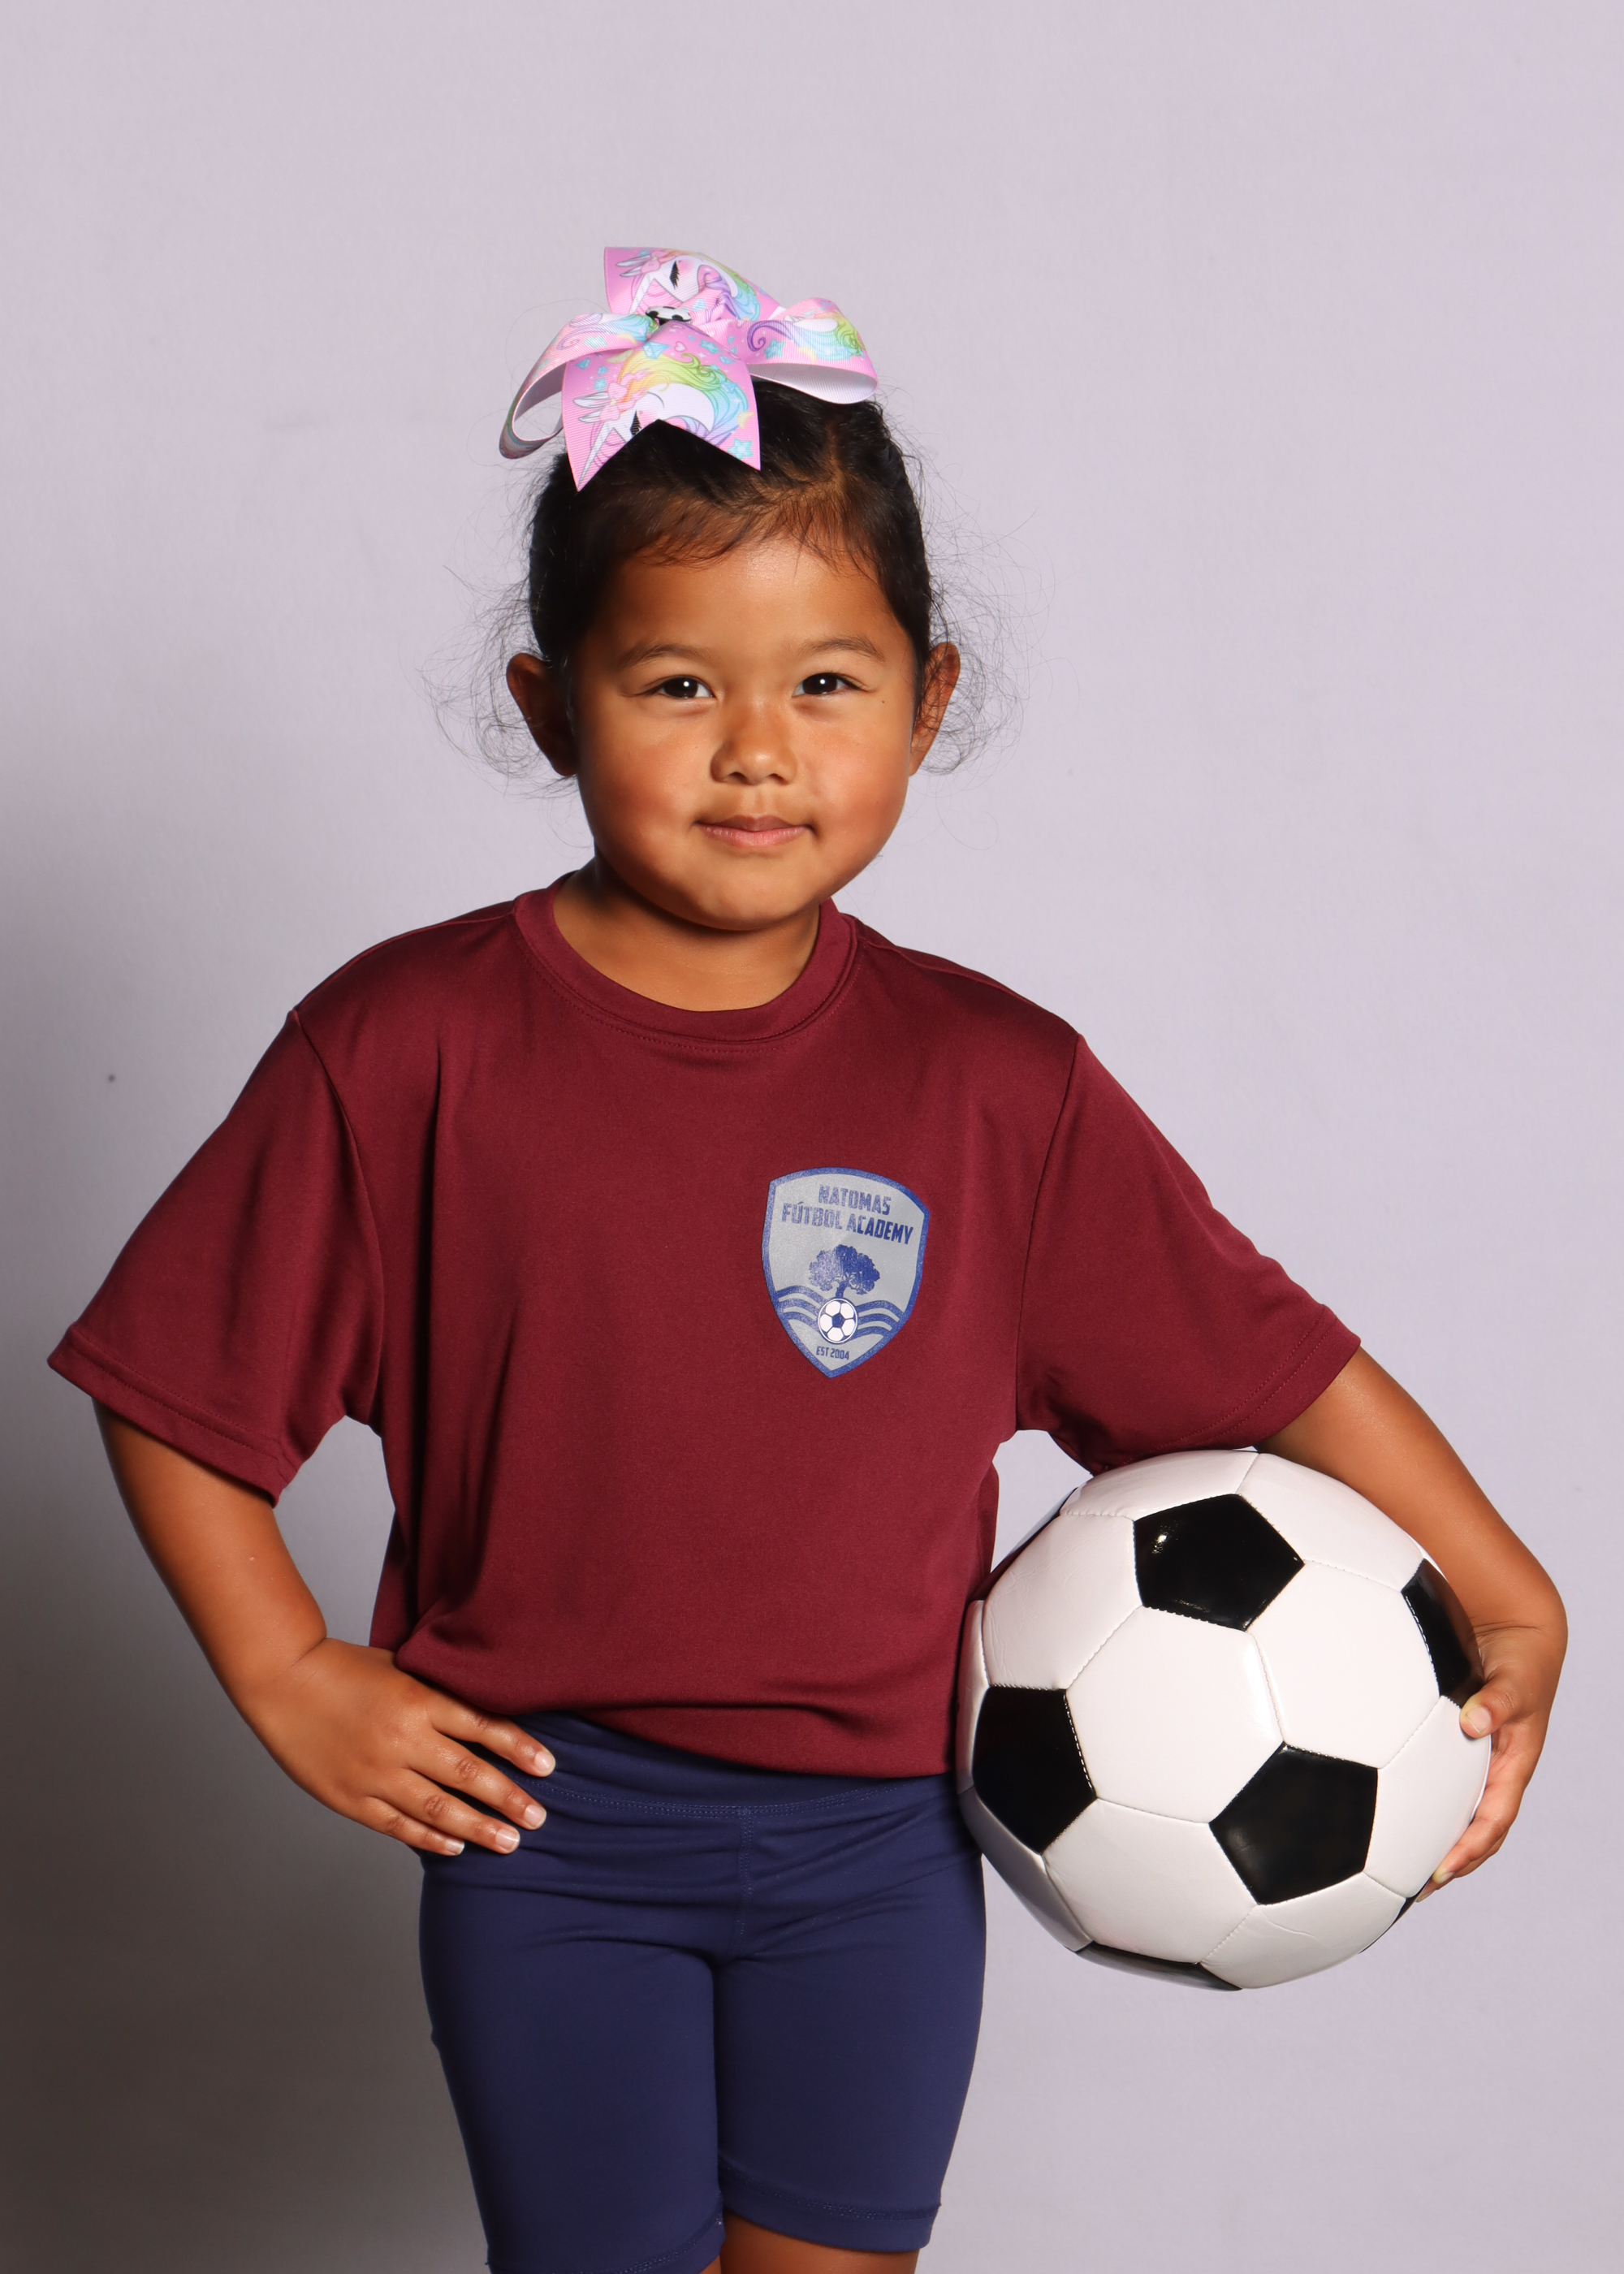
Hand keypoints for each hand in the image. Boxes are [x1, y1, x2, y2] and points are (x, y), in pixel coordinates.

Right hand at [240, 1637, 552, 1856]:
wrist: (283, 1681)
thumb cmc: (345, 1667)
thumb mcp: (401, 1668)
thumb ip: (438, 1694)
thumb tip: (486, 1714)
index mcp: (417, 1700)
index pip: (483, 1727)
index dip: (520, 1749)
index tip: (548, 1767)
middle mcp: (401, 1739)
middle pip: (468, 1774)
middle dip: (509, 1798)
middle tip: (540, 1817)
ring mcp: (375, 1773)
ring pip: (437, 1809)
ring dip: (478, 1828)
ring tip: (510, 1842)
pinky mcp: (351, 1798)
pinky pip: (398, 1825)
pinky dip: (429, 1839)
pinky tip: (456, 1846)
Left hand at [1419, 1614, 1564, 1896]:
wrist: (1516, 1635)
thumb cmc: (1520, 1661)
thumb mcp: (1516, 1681)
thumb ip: (1498, 1700)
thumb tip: (1474, 1721)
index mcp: (1513, 1765)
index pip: (1494, 1820)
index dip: (1470, 1849)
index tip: (1441, 1871)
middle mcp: (1493, 1770)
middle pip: (1475, 1831)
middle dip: (1450, 1863)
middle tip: (1413, 1892)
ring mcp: (1474, 1762)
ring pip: (1454, 1812)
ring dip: (1430, 1841)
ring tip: (1392, 1871)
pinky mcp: (1454, 1748)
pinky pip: (1436, 1783)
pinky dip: (1416, 1803)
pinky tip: (1380, 1811)